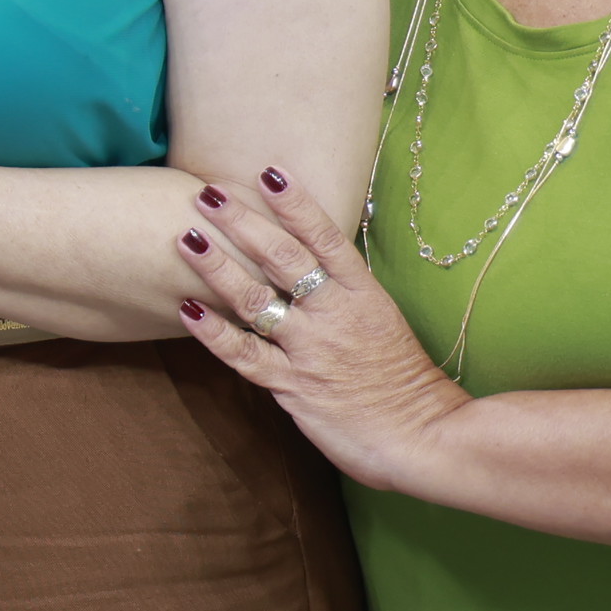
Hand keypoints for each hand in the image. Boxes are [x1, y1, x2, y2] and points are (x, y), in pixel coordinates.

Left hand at [173, 169, 469, 489]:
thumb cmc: (402, 381)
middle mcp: (335, 316)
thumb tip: (305, 266)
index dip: (297, 204)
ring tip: (186, 238)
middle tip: (207, 193)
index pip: (326, 239)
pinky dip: (214, 333)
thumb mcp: (381, 323)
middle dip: (243, 223)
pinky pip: (245, 355)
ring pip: (255, 300)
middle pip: (283, 259)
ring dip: (217, 268)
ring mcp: (312, 350)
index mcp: (363, 296)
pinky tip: (186, 309)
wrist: (424, 438)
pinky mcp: (293, 386)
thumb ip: (343, 296)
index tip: (268, 172)